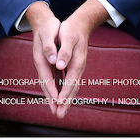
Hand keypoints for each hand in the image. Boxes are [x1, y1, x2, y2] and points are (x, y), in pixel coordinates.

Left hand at [26, 0, 108, 117]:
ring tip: (61, 111)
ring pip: (72, 87)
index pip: (70, 80)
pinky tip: (63, 97)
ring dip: (67, 99)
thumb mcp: (68, 37)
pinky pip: (71, 82)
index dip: (64, 93)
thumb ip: (64, 51)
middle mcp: (78, 67)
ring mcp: (77, 67)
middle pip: (72, 87)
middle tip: (59, 116)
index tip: (59, 103)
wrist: (80, 24)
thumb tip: (60, 66)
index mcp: (76, 61)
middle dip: (66, 102)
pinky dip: (67, 92)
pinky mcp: (74, 67)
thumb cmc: (71, 29)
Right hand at [26, 2, 63, 115]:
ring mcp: (47, 65)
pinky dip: (58, 87)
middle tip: (58, 114)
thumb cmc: (48, 26)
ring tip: (60, 110)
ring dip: (56, 96)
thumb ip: (50, 47)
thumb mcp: (49, 32)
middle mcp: (44, 64)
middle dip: (53, 100)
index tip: (57, 101)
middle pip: (48, 85)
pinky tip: (62, 94)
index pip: (48, 78)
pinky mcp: (51, 64)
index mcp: (42, 59)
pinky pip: (55, 78)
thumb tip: (55, 62)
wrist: (44, 20)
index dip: (53, 90)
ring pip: (52, 84)